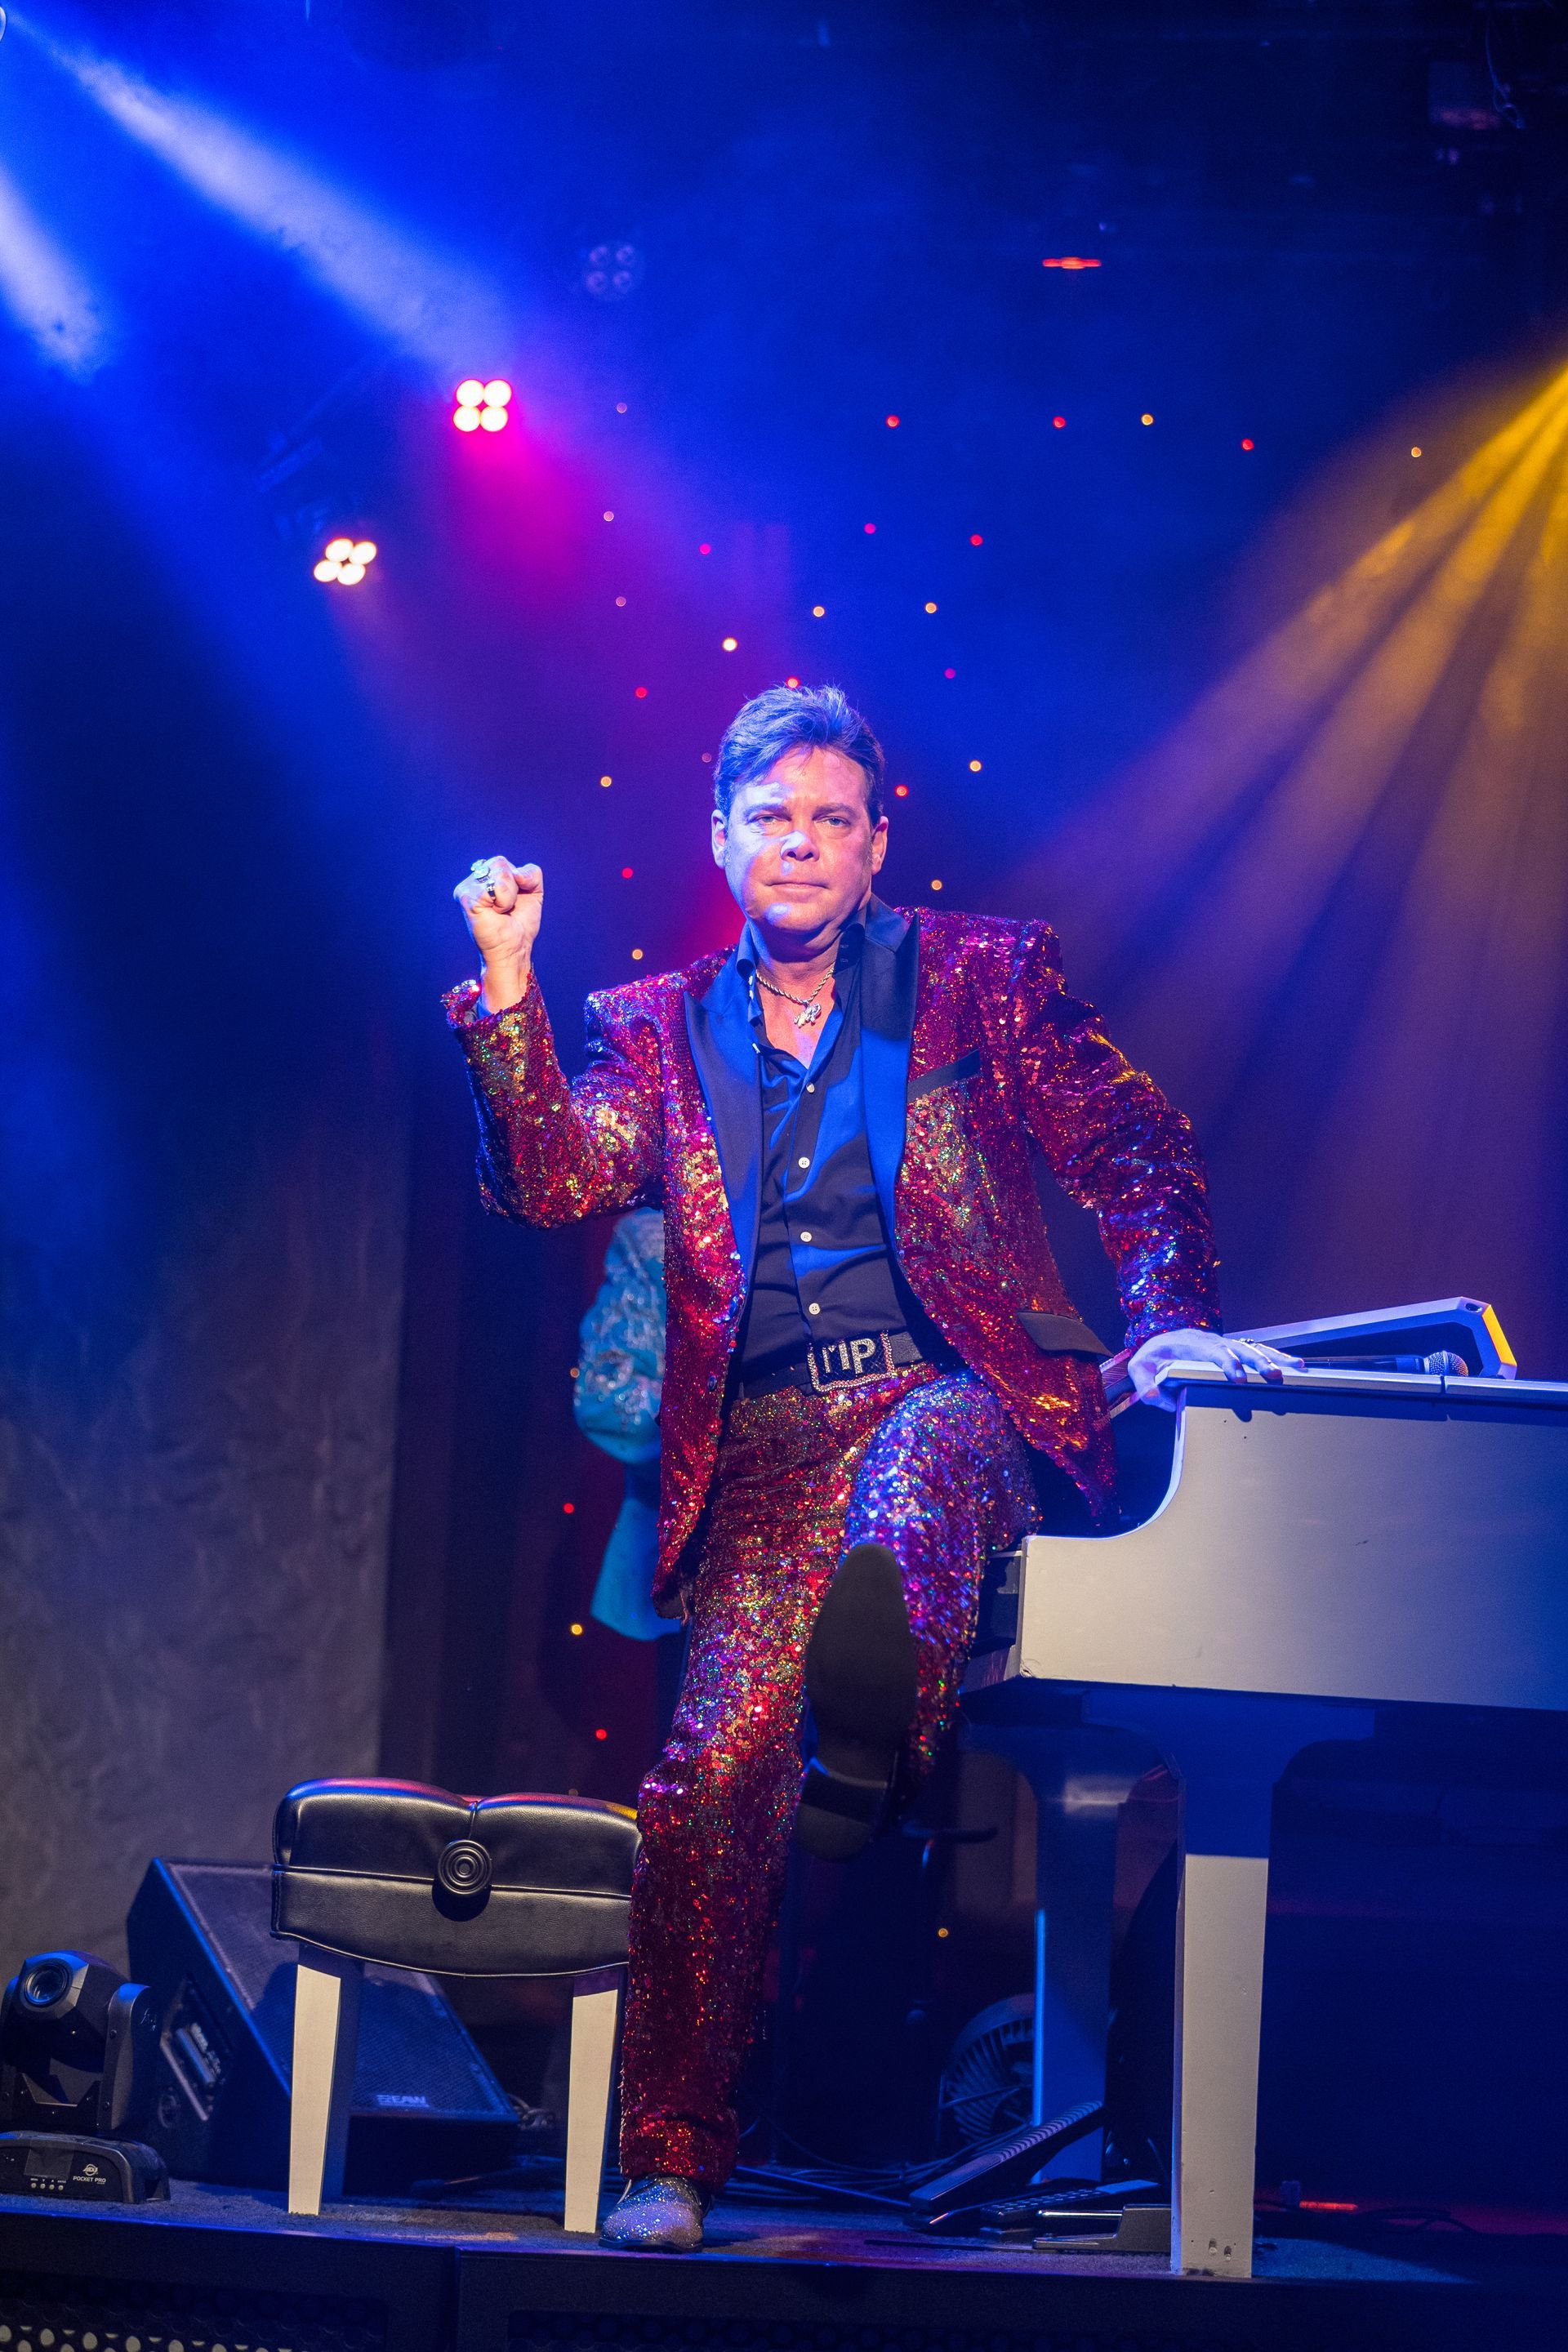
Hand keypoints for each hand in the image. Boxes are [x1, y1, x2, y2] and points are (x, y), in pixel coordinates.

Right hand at [453, 856, 541, 1008]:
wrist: (514, 949)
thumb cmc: (520, 925)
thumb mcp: (534, 892)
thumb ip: (531, 873)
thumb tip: (515, 872)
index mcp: (483, 879)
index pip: (503, 862)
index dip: (518, 880)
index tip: (512, 902)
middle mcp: (471, 882)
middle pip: (500, 862)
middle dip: (514, 886)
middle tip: (507, 907)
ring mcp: (466, 888)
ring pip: (500, 871)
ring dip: (510, 895)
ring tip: (502, 911)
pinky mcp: (466, 897)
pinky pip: (496, 885)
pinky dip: (504, 901)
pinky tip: (496, 913)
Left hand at [1128, 1328, 1303, 1411]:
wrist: (1162, 1343)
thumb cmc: (1153, 1357)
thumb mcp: (1140, 1368)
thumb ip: (1144, 1383)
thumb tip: (1153, 1397)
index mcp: (1192, 1344)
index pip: (1213, 1352)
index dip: (1227, 1364)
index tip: (1238, 1378)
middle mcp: (1213, 1341)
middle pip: (1239, 1349)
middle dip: (1258, 1362)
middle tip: (1274, 1376)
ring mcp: (1226, 1344)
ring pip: (1253, 1348)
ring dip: (1274, 1358)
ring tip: (1296, 1368)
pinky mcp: (1234, 1351)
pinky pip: (1257, 1351)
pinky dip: (1277, 1357)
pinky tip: (1296, 1366)